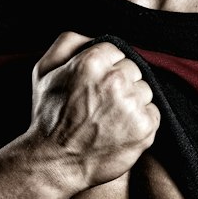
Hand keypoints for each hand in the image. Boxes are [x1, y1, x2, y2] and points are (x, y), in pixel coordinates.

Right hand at [30, 32, 159, 190]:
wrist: (55, 162)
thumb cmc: (48, 117)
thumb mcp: (43, 71)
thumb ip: (67, 43)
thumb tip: (91, 36)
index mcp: (92, 61)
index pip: (116, 51)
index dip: (105, 68)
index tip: (94, 86)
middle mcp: (115, 80)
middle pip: (133, 69)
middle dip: (120, 84)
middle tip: (100, 104)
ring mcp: (132, 104)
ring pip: (145, 90)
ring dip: (131, 102)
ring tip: (109, 118)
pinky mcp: (145, 127)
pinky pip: (153, 113)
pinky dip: (140, 121)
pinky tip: (119, 130)